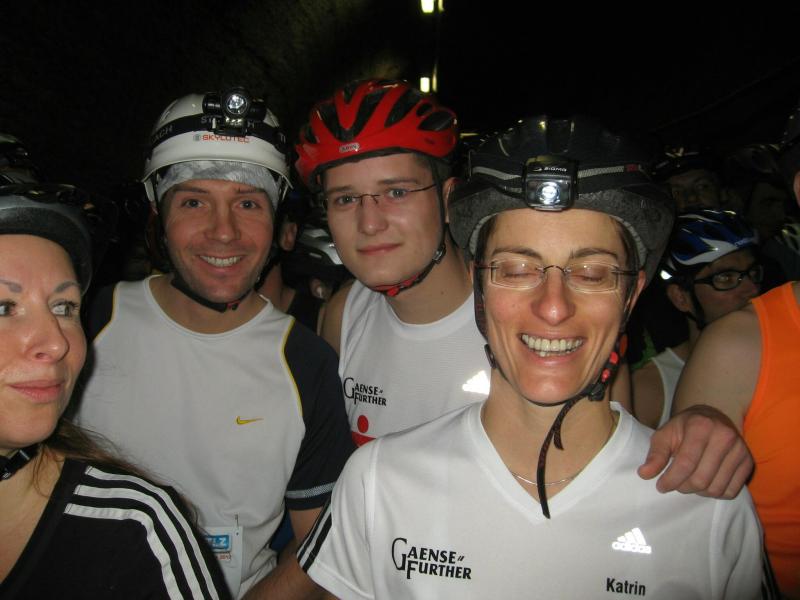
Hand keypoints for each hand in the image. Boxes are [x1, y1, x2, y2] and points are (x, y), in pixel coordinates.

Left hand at [637, 404, 752, 497]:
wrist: (712, 418)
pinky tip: (706, 482)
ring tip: (689, 481)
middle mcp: (724, 436)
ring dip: (698, 492)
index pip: (685, 463)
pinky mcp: (748, 462)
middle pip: (701, 479)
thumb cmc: (684, 428)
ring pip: (716, 488)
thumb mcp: (665, 434)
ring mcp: (740, 450)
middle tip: (675, 483)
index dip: (671, 480)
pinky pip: (731, 491)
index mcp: (701, 426)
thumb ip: (655, 454)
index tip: (660, 486)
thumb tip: (644, 474)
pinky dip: (715, 493)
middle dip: (683, 487)